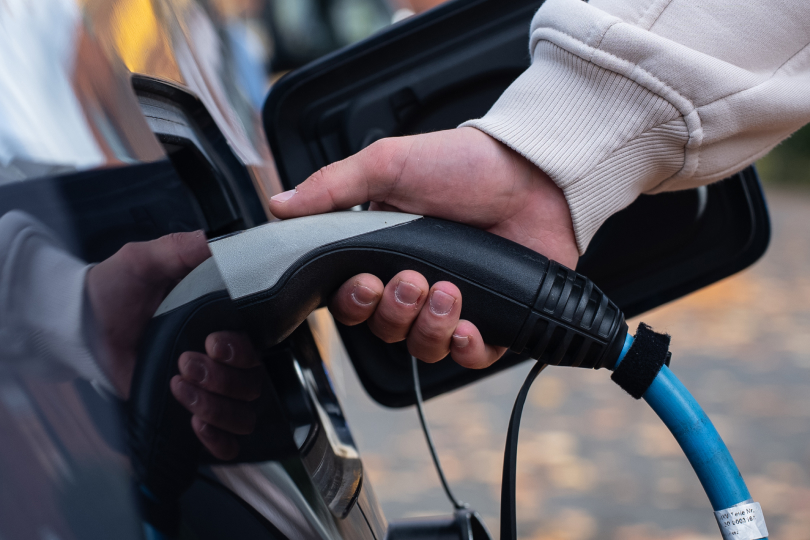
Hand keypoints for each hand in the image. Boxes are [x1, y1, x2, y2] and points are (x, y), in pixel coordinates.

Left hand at [86, 232, 260, 458]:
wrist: (81, 326)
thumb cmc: (113, 291)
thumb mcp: (144, 260)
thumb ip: (180, 248)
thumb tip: (215, 243)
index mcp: (221, 322)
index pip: (256, 347)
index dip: (240, 351)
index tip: (212, 342)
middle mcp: (220, 358)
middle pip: (252, 383)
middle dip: (220, 378)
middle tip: (184, 363)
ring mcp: (206, 388)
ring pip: (242, 413)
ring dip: (215, 406)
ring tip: (178, 386)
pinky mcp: (187, 413)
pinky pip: (226, 440)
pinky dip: (219, 439)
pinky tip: (197, 424)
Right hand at [269, 127, 576, 368]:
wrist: (535, 173)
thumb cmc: (465, 164)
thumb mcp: (389, 164)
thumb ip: (333, 187)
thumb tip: (279, 205)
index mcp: (386, 253)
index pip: (352, 300)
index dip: (353, 302)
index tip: (365, 282)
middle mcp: (417, 283)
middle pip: (384, 329)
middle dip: (394, 311)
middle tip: (412, 279)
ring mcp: (455, 304)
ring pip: (422, 347)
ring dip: (429, 326)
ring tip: (448, 290)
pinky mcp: (495, 320)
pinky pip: (469, 356)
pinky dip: (464, 348)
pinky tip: (467, 326)